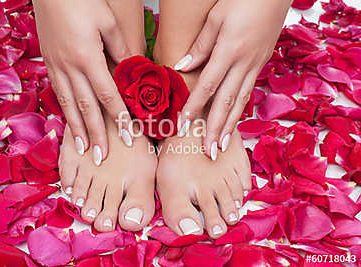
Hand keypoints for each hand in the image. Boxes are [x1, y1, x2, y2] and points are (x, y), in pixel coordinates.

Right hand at [33, 0, 132, 165]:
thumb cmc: (82, 1)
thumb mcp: (108, 22)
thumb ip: (121, 50)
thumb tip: (132, 71)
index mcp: (88, 58)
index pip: (108, 96)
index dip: (120, 119)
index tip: (129, 138)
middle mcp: (70, 68)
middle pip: (86, 108)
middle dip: (96, 135)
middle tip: (102, 158)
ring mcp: (56, 67)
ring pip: (69, 105)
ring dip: (76, 130)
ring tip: (82, 150)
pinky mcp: (49, 63)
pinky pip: (58, 93)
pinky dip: (65, 111)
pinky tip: (70, 123)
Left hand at [175, 0, 290, 159]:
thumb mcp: (216, 18)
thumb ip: (200, 46)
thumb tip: (182, 67)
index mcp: (229, 51)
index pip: (207, 86)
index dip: (194, 108)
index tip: (184, 126)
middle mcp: (244, 63)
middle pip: (227, 102)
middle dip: (216, 129)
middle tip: (209, 152)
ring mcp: (255, 65)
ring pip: (241, 101)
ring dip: (231, 126)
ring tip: (222, 146)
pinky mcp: (261, 63)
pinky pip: (249, 91)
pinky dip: (241, 109)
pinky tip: (234, 120)